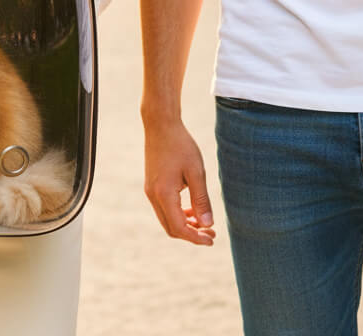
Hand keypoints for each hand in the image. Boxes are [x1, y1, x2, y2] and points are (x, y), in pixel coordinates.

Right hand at [143, 119, 215, 245]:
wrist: (160, 125)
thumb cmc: (180, 145)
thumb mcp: (196, 172)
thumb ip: (201, 200)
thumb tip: (207, 224)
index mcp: (163, 193)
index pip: (179, 228)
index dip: (196, 237)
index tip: (212, 239)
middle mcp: (153, 195)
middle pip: (171, 228)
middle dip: (191, 234)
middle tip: (211, 232)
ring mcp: (150, 190)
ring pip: (166, 219)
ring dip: (185, 225)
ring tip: (204, 221)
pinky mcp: (151, 184)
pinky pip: (164, 208)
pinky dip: (178, 214)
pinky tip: (192, 208)